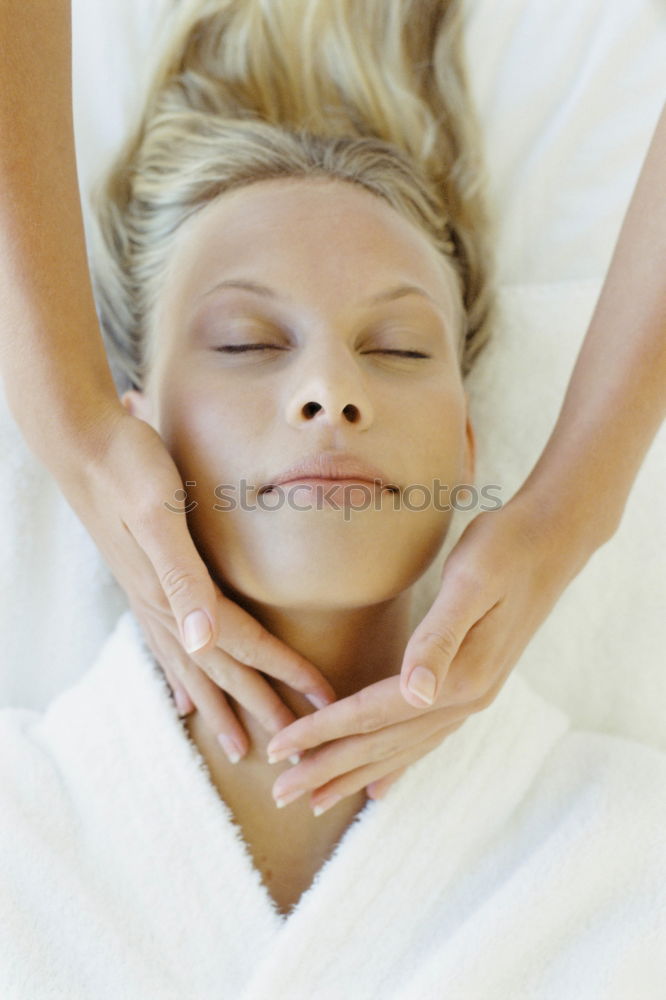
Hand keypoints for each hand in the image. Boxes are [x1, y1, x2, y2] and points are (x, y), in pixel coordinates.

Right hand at [58, 405, 335, 759]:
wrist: (82, 442)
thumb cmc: (129, 469)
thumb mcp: (159, 516)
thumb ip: (181, 579)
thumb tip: (202, 641)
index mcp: (176, 593)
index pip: (246, 644)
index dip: (287, 673)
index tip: (323, 702)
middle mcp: (161, 606)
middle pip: (223, 669)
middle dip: (260, 708)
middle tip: (292, 746)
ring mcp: (148, 599)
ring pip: (192, 668)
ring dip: (219, 706)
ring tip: (237, 741)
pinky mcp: (140, 584)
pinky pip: (164, 647)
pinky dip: (179, 678)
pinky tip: (183, 695)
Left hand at [265, 491, 597, 807]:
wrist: (551, 542)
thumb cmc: (503, 550)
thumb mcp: (470, 583)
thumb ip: (439, 639)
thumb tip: (414, 693)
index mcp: (459, 677)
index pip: (373, 713)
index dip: (322, 731)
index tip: (278, 750)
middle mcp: (466, 698)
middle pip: (382, 743)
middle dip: (329, 768)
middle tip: (280, 795)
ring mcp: (472, 698)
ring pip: (401, 748)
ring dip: (356, 773)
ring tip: (319, 799)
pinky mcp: (472, 687)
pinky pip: (425, 738)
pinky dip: (396, 763)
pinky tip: (379, 783)